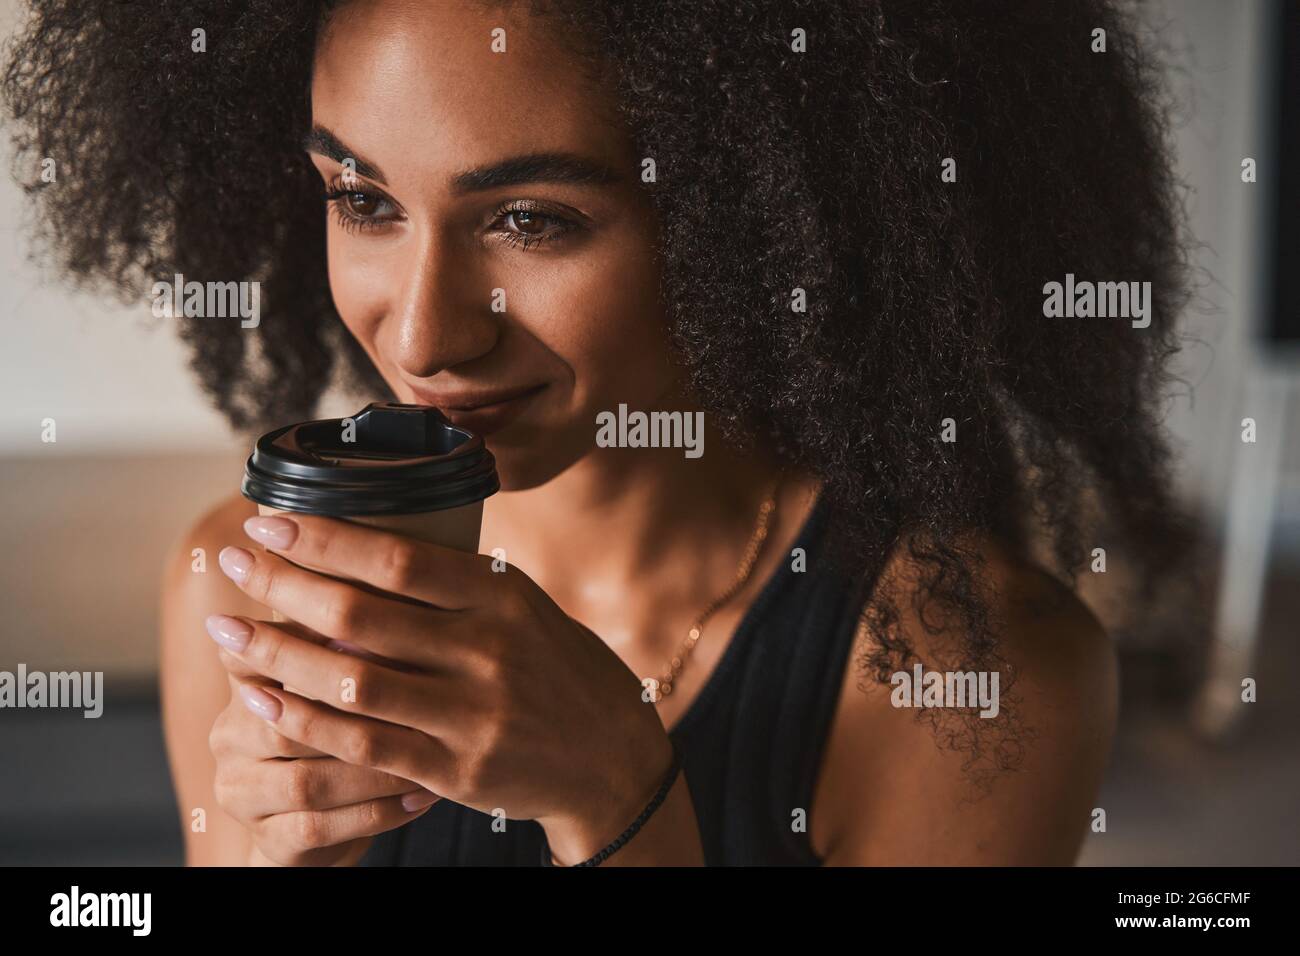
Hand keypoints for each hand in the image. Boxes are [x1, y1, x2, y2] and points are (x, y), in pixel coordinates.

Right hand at [205, 627, 438, 866]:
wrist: (327, 820)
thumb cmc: (350, 727)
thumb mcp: (347, 678)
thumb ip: (357, 633)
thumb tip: (395, 574)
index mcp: (245, 685)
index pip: (256, 651)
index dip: (305, 639)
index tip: (370, 630)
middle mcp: (232, 737)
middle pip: (283, 718)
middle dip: (354, 708)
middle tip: (420, 691)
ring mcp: (244, 794)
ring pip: (307, 781)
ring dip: (374, 768)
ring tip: (431, 751)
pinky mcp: (269, 843)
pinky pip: (321, 830)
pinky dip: (376, 812)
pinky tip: (424, 796)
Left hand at [210, 513, 674, 861]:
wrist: (611, 760)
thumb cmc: (559, 670)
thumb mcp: (526, 608)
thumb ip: (459, 585)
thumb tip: (371, 544)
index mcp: (503, 597)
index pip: (400, 557)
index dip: (325, 538)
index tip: (269, 520)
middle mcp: (488, 651)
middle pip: (362, 614)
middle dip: (283, 585)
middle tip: (232, 562)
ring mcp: (472, 714)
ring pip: (351, 681)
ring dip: (277, 655)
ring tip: (228, 633)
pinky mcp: (457, 770)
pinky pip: (364, 746)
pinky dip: (305, 721)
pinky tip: (263, 700)